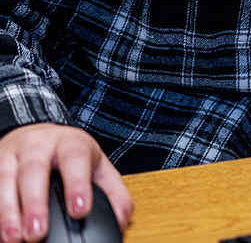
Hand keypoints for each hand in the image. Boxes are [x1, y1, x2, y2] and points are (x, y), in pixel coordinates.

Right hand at [0, 123, 131, 242]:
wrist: (38, 134)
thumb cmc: (69, 155)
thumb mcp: (96, 166)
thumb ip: (112, 192)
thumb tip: (122, 219)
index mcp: (71, 143)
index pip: (75, 159)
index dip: (77, 184)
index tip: (79, 210)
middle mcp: (38, 145)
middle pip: (34, 170)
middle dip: (35, 203)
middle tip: (38, 233)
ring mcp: (12, 155)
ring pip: (6, 179)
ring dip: (8, 211)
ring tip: (14, 238)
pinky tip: (0, 230)